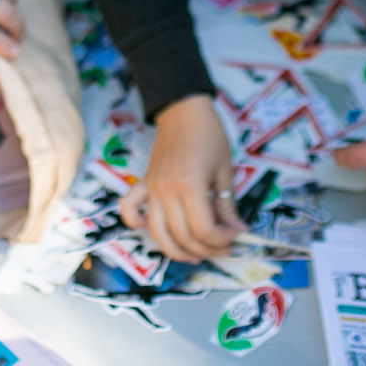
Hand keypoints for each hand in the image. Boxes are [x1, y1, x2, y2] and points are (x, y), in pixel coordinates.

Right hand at [120, 95, 243, 261]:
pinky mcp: (143, 184)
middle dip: (207, 249)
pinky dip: (135, 223)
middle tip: (224, 246)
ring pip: (158, 233)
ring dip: (176, 251)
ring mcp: (151, 189)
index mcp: (189, 186)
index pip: (203, 229)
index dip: (222, 239)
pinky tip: (148, 230)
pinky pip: (129, 208)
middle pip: (183, 236)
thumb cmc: (209, 135)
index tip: (235, 234)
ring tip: (196, 254)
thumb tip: (235, 230)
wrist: (183, 110)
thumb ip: (227, 204)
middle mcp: (166, 192)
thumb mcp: (224, 170)